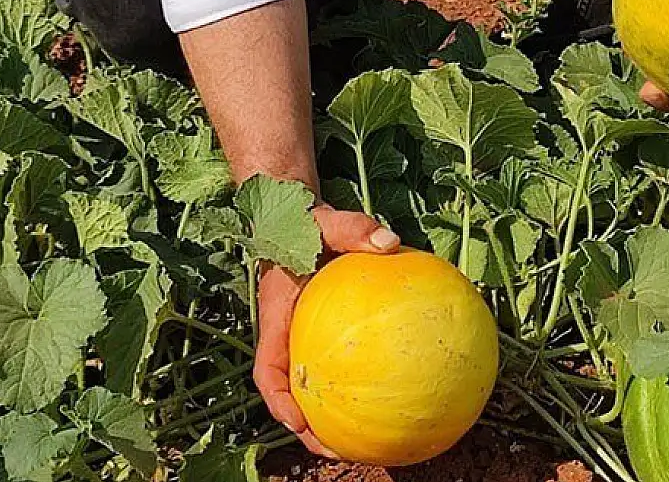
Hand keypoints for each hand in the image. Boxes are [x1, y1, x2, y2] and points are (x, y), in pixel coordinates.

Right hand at [252, 204, 401, 456]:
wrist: (297, 215)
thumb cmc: (307, 221)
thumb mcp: (327, 220)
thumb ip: (354, 228)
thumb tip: (389, 242)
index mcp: (278, 317)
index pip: (269, 371)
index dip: (279, 402)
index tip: (299, 424)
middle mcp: (288, 334)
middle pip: (291, 395)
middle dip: (310, 429)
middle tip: (339, 452)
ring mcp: (304, 337)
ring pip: (316, 386)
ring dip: (333, 417)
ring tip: (367, 443)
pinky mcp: (325, 332)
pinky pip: (343, 362)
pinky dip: (362, 382)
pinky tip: (399, 387)